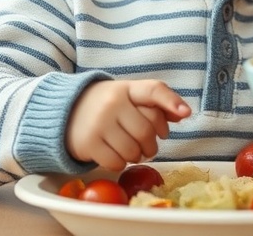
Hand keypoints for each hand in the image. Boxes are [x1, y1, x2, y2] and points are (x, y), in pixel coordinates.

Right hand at [66, 79, 190, 170]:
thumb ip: (156, 104)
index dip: (171, 102)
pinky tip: (117, 155)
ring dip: (138, 156)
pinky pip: (116, 162)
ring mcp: (99, 123)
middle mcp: (113, 103)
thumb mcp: (129, 98)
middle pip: (146, 130)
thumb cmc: (108, 107)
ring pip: (132, 149)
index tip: (186, 113)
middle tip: (148, 146)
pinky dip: (121, 163)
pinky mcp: (89, 143)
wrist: (66, 112)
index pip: (153, 90)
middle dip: (151, 144)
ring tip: (132, 151)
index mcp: (127, 88)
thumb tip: (184, 113)